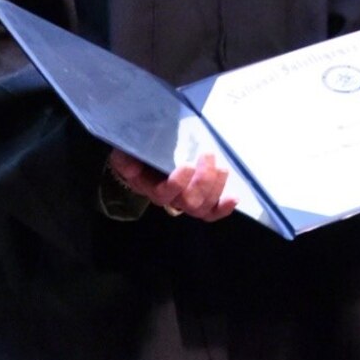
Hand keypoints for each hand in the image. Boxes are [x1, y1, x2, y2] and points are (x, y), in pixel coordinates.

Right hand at [107, 150, 236, 221]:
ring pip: (202, 207)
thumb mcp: (127, 148)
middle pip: (188, 202)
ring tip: (221, 168)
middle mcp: (166, 198)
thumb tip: (130, 165)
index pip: (162, 193)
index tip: (187, 165)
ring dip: (215, 188)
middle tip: (208, 156)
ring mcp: (184, 201)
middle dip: (202, 181)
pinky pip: (210, 212)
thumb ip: (126, 156)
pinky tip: (233, 198)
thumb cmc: (137, 148)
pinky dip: (223, 208)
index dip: (177, 184)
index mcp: (147, 185)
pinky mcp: (198, 200)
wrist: (142, 153)